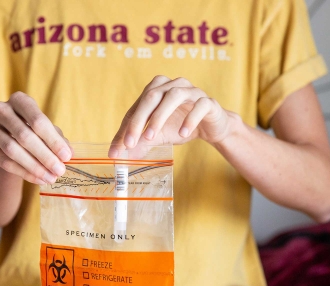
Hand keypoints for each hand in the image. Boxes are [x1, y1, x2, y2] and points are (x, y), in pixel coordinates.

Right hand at [0, 92, 71, 184]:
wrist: (7, 139)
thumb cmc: (33, 132)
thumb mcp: (47, 132)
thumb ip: (57, 140)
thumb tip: (68, 153)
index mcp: (20, 100)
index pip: (38, 120)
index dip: (53, 140)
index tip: (67, 157)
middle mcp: (0, 108)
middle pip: (24, 135)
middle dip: (44, 156)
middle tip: (60, 171)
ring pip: (11, 149)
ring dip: (33, 167)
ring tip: (50, 178)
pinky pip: (1, 160)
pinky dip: (21, 172)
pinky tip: (37, 179)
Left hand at [108, 75, 240, 156]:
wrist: (211, 127)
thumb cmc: (180, 126)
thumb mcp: (158, 136)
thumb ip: (140, 142)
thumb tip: (119, 155)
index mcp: (157, 89)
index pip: (137, 107)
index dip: (126, 127)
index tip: (117, 149)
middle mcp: (173, 85)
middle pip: (152, 96)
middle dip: (138, 120)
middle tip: (130, 142)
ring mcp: (192, 91)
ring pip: (174, 95)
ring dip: (159, 116)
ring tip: (151, 138)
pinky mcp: (208, 101)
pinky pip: (199, 105)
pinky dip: (190, 119)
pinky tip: (182, 134)